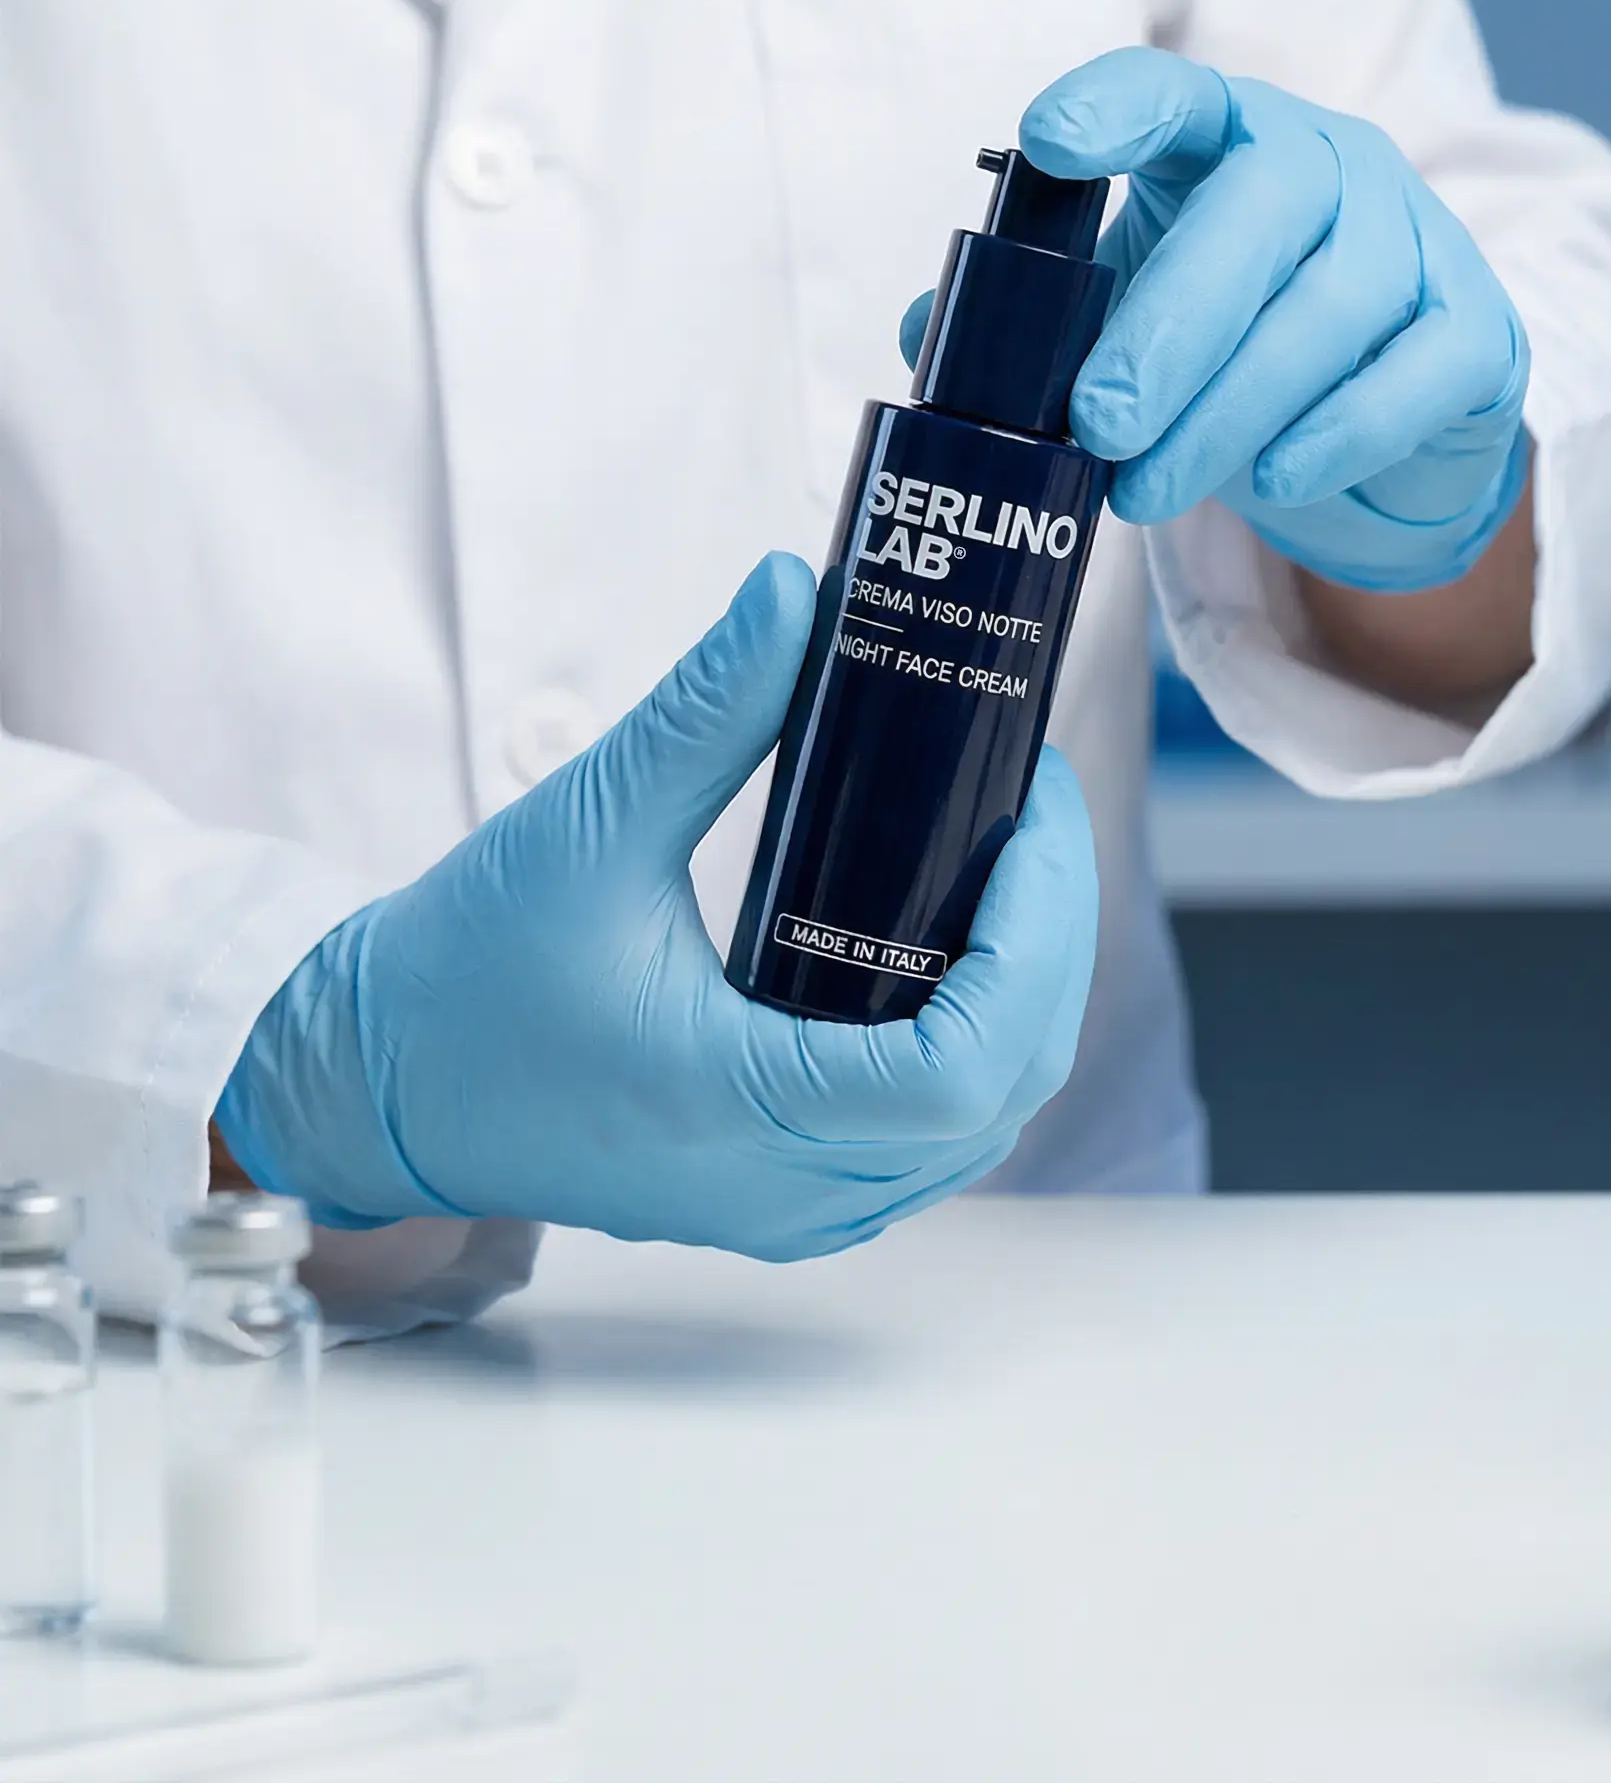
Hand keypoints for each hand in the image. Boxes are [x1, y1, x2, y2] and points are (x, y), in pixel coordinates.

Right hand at [215, 556, 1095, 1260]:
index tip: (1032, 823)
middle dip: (1052, 949)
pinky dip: (973, 1060)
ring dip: (1024, 1005)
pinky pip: (921, 1152)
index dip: (1034, 944)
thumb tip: (795, 589)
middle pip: (1003, 1098)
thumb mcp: (586, 821)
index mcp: (737, 1103)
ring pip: (975, 1135)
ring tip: (1011, 873)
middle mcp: (775, 1182)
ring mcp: (778, 1206)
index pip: (962, 1071)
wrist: (372, 1087)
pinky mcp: (768, 1197)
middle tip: (1038, 820)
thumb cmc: (460, 975)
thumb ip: (705, 707)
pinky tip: (958, 962)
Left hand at [929, 48, 1528, 593]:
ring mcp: (1417, 240)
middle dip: (1170, 325)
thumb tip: (929, 332)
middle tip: (1097, 422)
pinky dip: (1339, 432)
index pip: (1173, 92)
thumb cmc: (1231, 348)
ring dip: (1230, 409)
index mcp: (1226, 138)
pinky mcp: (1477, 332)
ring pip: (1332, 307)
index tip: (1047, 142)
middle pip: (1260, 212)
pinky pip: (1414, 375)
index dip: (1113, 106)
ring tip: (1145, 492)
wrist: (1383, 420)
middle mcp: (1331, 163)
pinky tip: (1273, 478)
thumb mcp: (1129, 316)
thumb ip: (1036, 320)